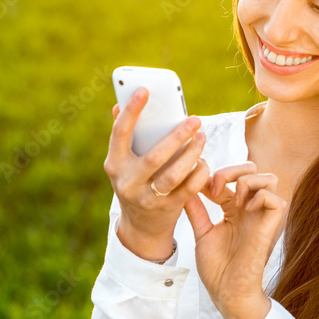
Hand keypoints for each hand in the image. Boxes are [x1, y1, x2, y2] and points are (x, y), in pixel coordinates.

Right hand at [105, 89, 210, 259]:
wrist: (140, 228)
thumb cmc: (136, 183)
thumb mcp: (124, 164)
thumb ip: (124, 137)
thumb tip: (119, 106)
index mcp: (115, 164)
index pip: (120, 134)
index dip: (131, 111)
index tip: (145, 90)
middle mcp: (128, 182)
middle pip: (155, 156)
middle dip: (177, 136)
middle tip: (195, 119)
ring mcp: (147, 198)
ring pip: (174, 174)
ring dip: (192, 154)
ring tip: (202, 137)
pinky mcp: (166, 209)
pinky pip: (188, 188)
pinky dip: (199, 173)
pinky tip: (204, 161)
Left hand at [183, 161, 286, 313]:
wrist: (227, 292)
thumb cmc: (217, 269)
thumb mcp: (202, 233)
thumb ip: (196, 211)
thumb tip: (185, 189)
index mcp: (234, 210)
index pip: (230, 177)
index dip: (213, 174)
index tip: (195, 185)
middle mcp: (250, 209)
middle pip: (252, 169)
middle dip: (231, 170)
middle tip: (213, 188)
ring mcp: (262, 217)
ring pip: (268, 179)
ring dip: (246, 182)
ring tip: (230, 200)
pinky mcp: (272, 226)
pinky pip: (275, 199)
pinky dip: (259, 197)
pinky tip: (243, 210)